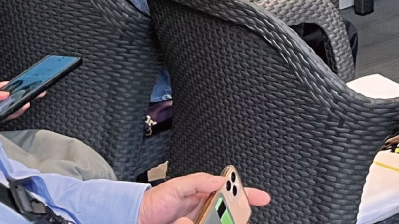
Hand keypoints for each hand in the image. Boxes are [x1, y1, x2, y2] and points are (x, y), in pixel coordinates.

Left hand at [138, 172, 269, 223]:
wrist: (136, 220)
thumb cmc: (153, 202)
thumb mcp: (176, 186)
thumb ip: (199, 181)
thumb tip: (221, 179)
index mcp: (204, 195)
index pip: (230, 193)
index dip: (248, 195)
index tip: (262, 198)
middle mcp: (205, 212)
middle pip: (229, 214)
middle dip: (235, 215)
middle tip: (238, 217)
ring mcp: (199, 222)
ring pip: (220, 221)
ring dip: (221, 220)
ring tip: (201, 218)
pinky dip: (216, 222)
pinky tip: (193, 222)